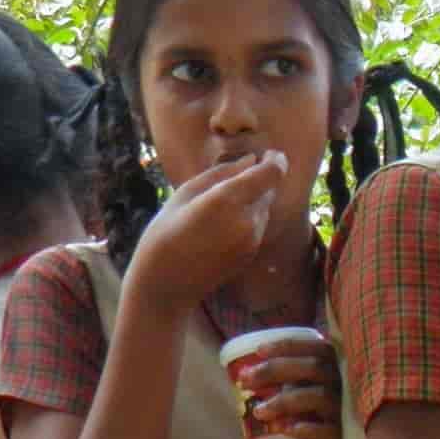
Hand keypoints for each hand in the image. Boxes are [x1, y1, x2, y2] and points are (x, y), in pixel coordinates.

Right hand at [125, 152, 286, 321]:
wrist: (166, 285)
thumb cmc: (164, 234)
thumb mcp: (184, 194)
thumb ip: (221, 174)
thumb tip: (250, 160)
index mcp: (227, 200)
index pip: (271, 174)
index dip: (276, 160)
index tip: (270, 154)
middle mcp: (247, 220)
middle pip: (268, 190)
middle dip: (256, 181)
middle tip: (228, 183)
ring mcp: (253, 239)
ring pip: (264, 208)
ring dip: (251, 201)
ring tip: (215, 210)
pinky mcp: (253, 253)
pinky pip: (258, 226)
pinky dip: (247, 219)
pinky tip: (218, 228)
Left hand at [234, 334, 343, 438]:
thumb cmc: (327, 421)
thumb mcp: (315, 397)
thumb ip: (296, 382)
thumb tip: (249, 375)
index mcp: (342, 369)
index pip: (318, 348)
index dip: (288, 346)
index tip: (258, 351)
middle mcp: (351, 385)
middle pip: (315, 367)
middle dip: (276, 370)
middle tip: (245, 381)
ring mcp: (351, 412)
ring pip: (319, 396)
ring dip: (284, 400)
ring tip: (258, 411)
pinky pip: (328, 431)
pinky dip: (305, 428)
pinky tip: (283, 429)